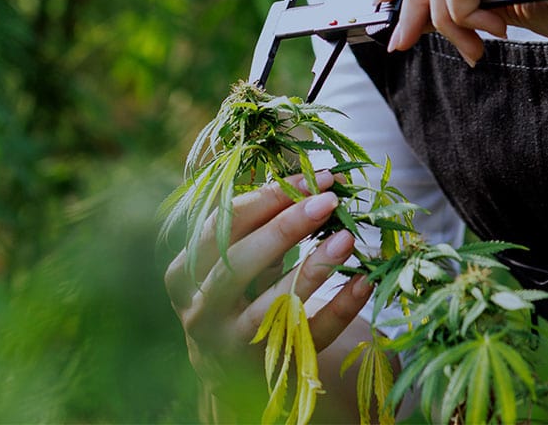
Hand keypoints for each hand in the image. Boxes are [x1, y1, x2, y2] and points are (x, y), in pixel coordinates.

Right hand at [164, 170, 372, 382]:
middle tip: (329, 201)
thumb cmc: (236, 290)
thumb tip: (313, 181)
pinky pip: (309, 336)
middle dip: (286, 226)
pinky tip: (363, 280)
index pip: (224, 224)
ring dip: (313, 268)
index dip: (269, 196)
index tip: (314, 177)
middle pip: (240, 262)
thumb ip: (261, 222)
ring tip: (348, 237)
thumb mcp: (234, 256)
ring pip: (271, 305)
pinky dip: (340, 308)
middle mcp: (200, 311)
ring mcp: (231, 346)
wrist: (229, 365)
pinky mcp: (267, 370)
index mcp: (184, 273)